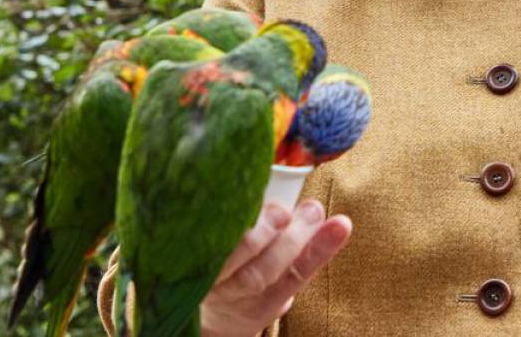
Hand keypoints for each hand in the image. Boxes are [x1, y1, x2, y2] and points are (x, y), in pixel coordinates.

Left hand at [199, 199, 351, 336]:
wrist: (192, 314)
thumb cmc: (243, 290)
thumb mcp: (274, 286)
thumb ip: (298, 258)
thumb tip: (337, 221)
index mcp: (261, 306)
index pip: (295, 277)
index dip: (319, 251)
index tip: (343, 223)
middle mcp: (232, 298)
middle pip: (261, 273)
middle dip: (291, 240)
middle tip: (313, 210)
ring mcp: (202, 283)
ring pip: (228, 260)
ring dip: (256, 233)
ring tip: (280, 212)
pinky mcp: (178, 266)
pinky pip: (195, 246)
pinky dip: (217, 226)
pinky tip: (235, 204)